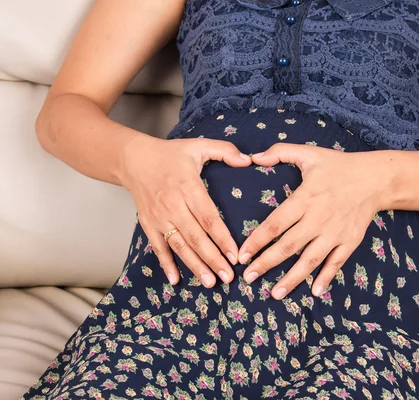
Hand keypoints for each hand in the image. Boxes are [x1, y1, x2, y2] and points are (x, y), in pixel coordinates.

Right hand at [120, 134, 251, 286]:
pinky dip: (166, 264)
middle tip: (229, 277)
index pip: (209, 218)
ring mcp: (159, 217)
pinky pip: (158, 248)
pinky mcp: (148, 225)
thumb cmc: (170, 154)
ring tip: (210, 282)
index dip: (222, 238)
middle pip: (196, 237)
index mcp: (188, 188)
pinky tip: (176, 280)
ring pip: (179, 246)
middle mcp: (173, 206)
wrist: (132, 159)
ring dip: (195, 266)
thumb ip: (225, 150)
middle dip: (213, 259)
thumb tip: (248, 159)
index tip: (236, 255)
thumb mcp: (198, 146)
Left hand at [239, 143, 384, 299]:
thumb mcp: (309, 153)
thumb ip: (280, 152)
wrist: (376, 178)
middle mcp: (319, 219)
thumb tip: (252, 157)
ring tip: (275, 294)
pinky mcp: (350, 240)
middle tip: (248, 278)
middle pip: (288, 247)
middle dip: (266, 264)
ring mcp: (335, 232)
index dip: (257, 242)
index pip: (275, 225)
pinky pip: (336, 263)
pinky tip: (315, 292)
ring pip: (310, 260)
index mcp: (305, 199)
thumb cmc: (339, 166)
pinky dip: (326, 278)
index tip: (242, 255)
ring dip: (292, 278)